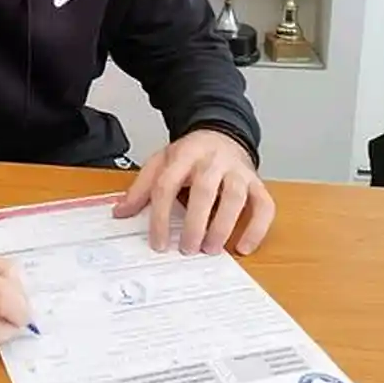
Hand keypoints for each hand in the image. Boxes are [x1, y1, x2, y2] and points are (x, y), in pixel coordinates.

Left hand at [113, 130, 274, 256]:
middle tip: (187, 248)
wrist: (222, 133)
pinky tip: (243, 247)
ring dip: (223, 226)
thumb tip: (120, 212)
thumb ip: (142, 187)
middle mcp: (212, 161)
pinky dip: (257, 228)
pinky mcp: (257, 182)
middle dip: (195, 223)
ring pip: (235, 197)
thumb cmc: (190, 155)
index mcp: (184, 155)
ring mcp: (237, 171)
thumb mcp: (161, 162)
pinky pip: (264, 205)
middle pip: (204, 190)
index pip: (167, 184)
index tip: (158, 243)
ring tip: (211, 249)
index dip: (159, 215)